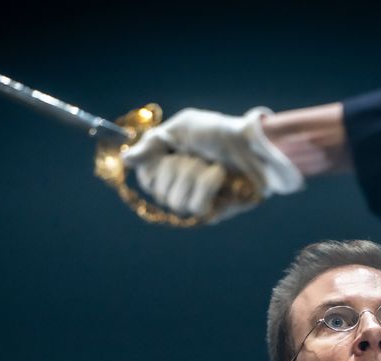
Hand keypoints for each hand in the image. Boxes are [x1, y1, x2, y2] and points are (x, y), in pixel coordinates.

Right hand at [122, 107, 303, 220]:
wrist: (254, 145)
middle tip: (199, 156)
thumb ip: (153, 144)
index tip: (173, 150)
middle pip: (161, 192)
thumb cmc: (219, 132)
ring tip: (214, 166)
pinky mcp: (214, 213)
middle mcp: (179, 188)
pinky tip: (222, 178)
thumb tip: (127, 159)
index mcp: (167, 168)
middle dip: (182, 167)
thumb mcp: (182, 128)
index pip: (147, 179)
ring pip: (177, 202)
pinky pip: (198, 208)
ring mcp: (196, 202)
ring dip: (197, 177)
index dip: (158, 165)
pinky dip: (210, 187)